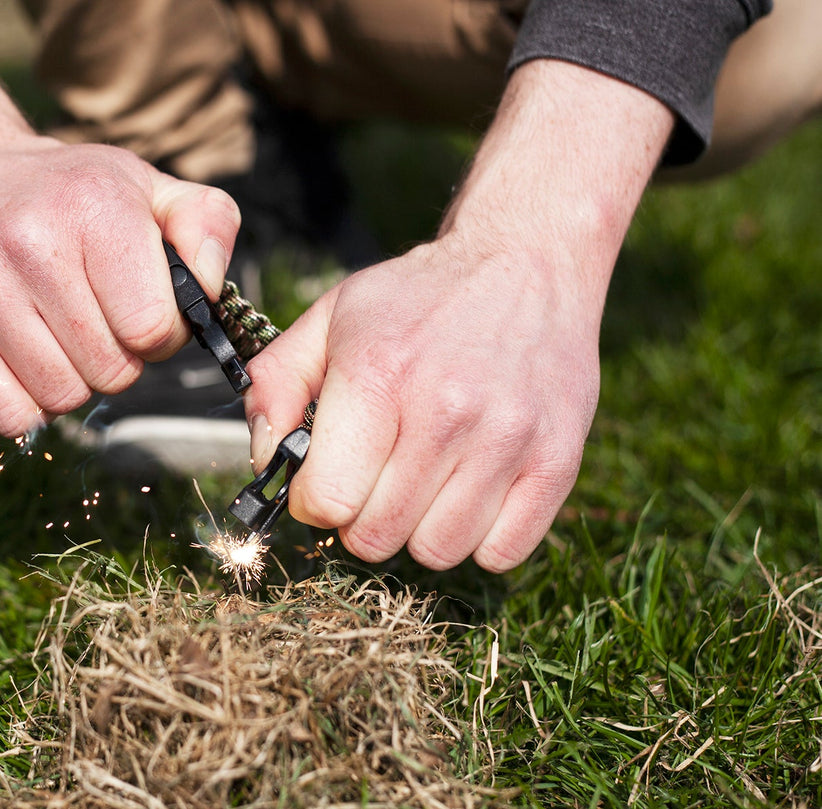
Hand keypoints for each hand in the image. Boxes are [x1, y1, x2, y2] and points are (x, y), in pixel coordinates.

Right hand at [0, 0, 240, 436]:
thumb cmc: (72, 194)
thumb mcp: (149, 187)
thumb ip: (206, 226)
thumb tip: (207, 287)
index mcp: (94, 207)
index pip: (151, 328)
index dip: (162, 335)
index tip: (146, 314)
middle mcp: (30, 242)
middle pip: (111, 371)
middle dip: (121, 358)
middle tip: (102, 323)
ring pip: (61, 397)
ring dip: (75, 381)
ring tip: (64, 335)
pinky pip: (8, 414)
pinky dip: (28, 403)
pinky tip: (28, 358)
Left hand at [242, 59, 672, 571]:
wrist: (525, 262)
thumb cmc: (417, 297)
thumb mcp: (331, 317)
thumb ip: (275, 384)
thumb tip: (265, 459)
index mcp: (377, 377)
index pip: (327, 501)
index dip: (315, 501)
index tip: (328, 479)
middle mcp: (444, 413)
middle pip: (377, 537)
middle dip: (362, 517)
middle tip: (376, 477)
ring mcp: (507, 440)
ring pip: (438, 552)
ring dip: (420, 529)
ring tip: (425, 480)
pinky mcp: (556, 461)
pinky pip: (502, 554)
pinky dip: (480, 538)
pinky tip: (471, 490)